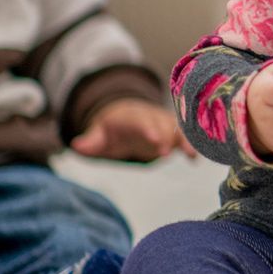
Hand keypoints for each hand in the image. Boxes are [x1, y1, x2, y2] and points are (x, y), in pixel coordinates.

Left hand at [71, 98, 195, 161]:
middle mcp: (151, 117)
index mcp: (132, 116)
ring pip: (178, 128)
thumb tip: (76, 145)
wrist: (127, 116)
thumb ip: (91, 140)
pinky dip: (191, 144)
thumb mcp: (98, 134)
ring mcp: (164, 123)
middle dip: (165, 136)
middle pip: (162, 123)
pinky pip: (184, 136)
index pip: (141, 121)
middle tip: (165, 153)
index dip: (148, 129)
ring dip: (185, 139)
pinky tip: (196, 158)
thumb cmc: (111, 128)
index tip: (154, 139)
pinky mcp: (173, 132)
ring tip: (191, 154)